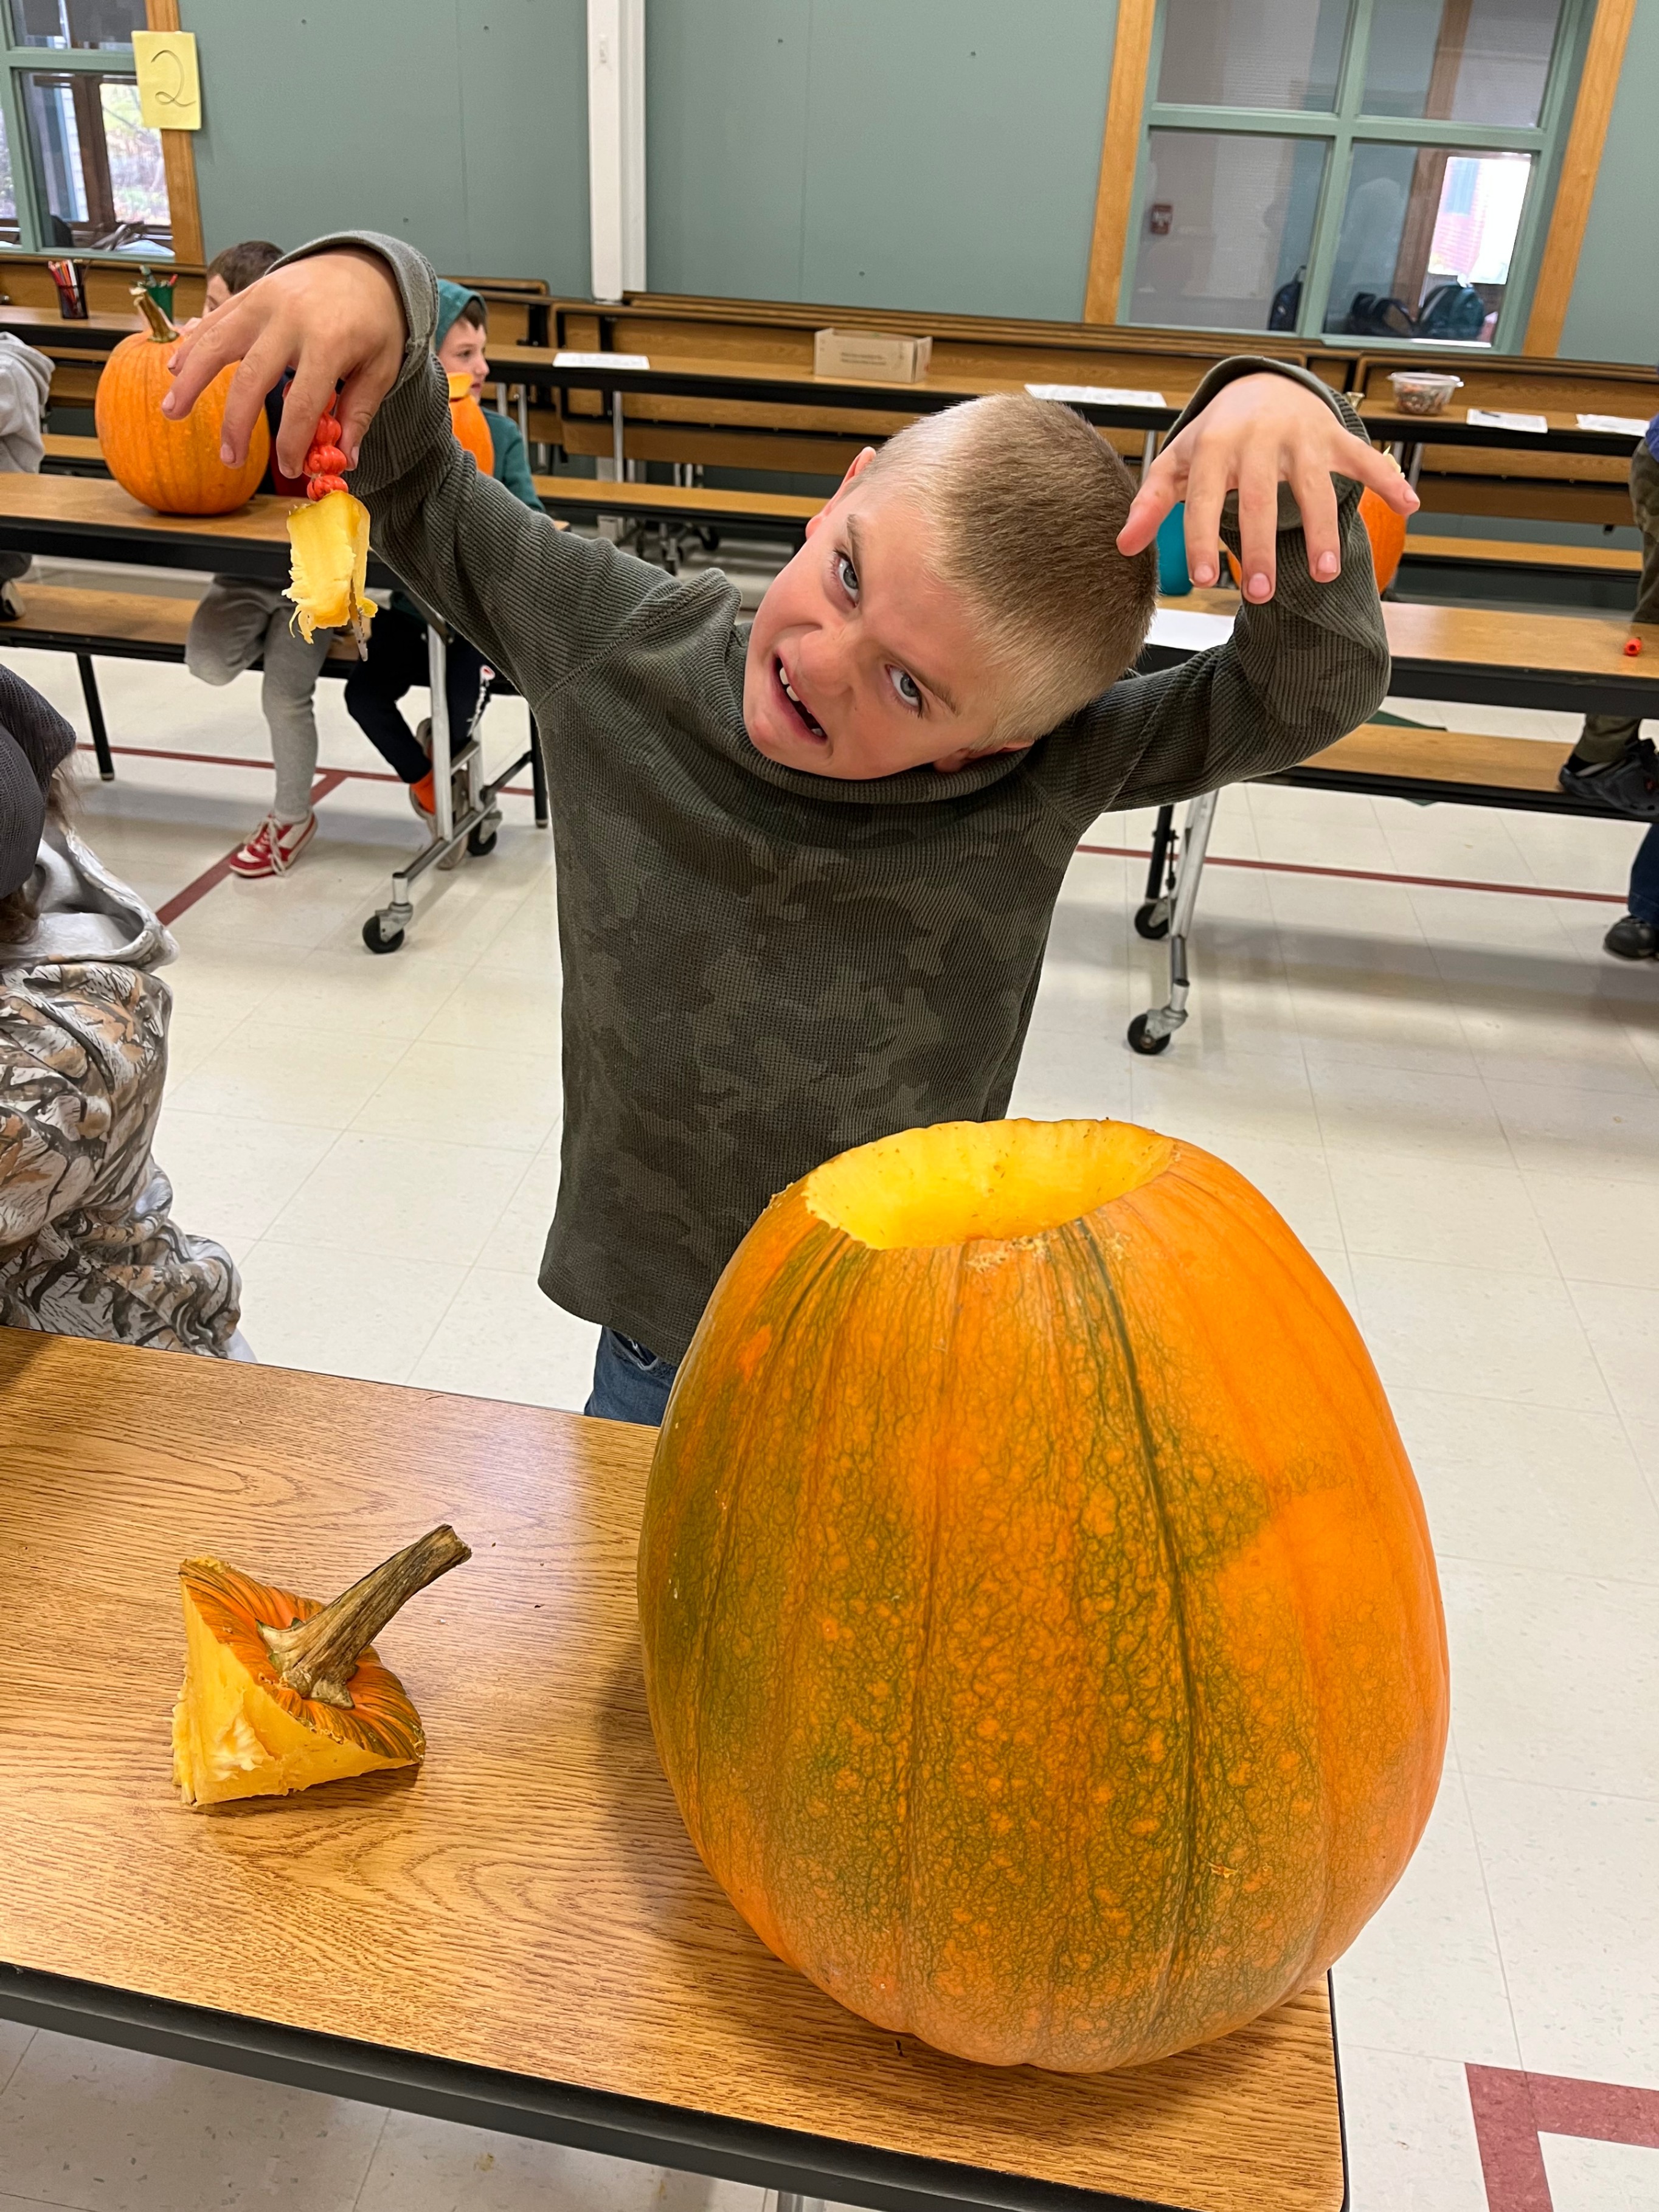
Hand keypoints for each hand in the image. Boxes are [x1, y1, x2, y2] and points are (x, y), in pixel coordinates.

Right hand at [162, 248, 405, 480]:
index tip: (290, 469)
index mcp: (329, 342)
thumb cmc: (375, 323)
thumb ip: (359, 412)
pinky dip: (192, 344)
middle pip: (251, 378)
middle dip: (236, 424)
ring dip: (191, 380)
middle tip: (229, 458)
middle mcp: (291, 319)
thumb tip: (346, 460)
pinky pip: (216, 320)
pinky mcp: (251, 292)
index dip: (292, 443)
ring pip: (218, 343)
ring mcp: (266, 301)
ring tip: (171, 412)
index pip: (302, 405)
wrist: (365, 265)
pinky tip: (175, 369)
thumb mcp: (381, 368)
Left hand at [1116, 372, 1417, 602]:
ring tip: (1324, 574)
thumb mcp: (1177, 463)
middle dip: (1258, 547)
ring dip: (1323, 529)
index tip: (1203, 579)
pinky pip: (1364, 459)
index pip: (1204, 497)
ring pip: (1315, 486)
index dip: (1201, 537)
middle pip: (1260, 498)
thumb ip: (1151, 503)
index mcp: (1215, 444)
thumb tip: (1124, 546)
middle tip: (1257, 595)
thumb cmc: (1214, 436)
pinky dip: (1388, 480)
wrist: (1259, 386)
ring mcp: (1301, 436)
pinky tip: (1410, 506)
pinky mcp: (1333, 437)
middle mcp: (1259, 437)